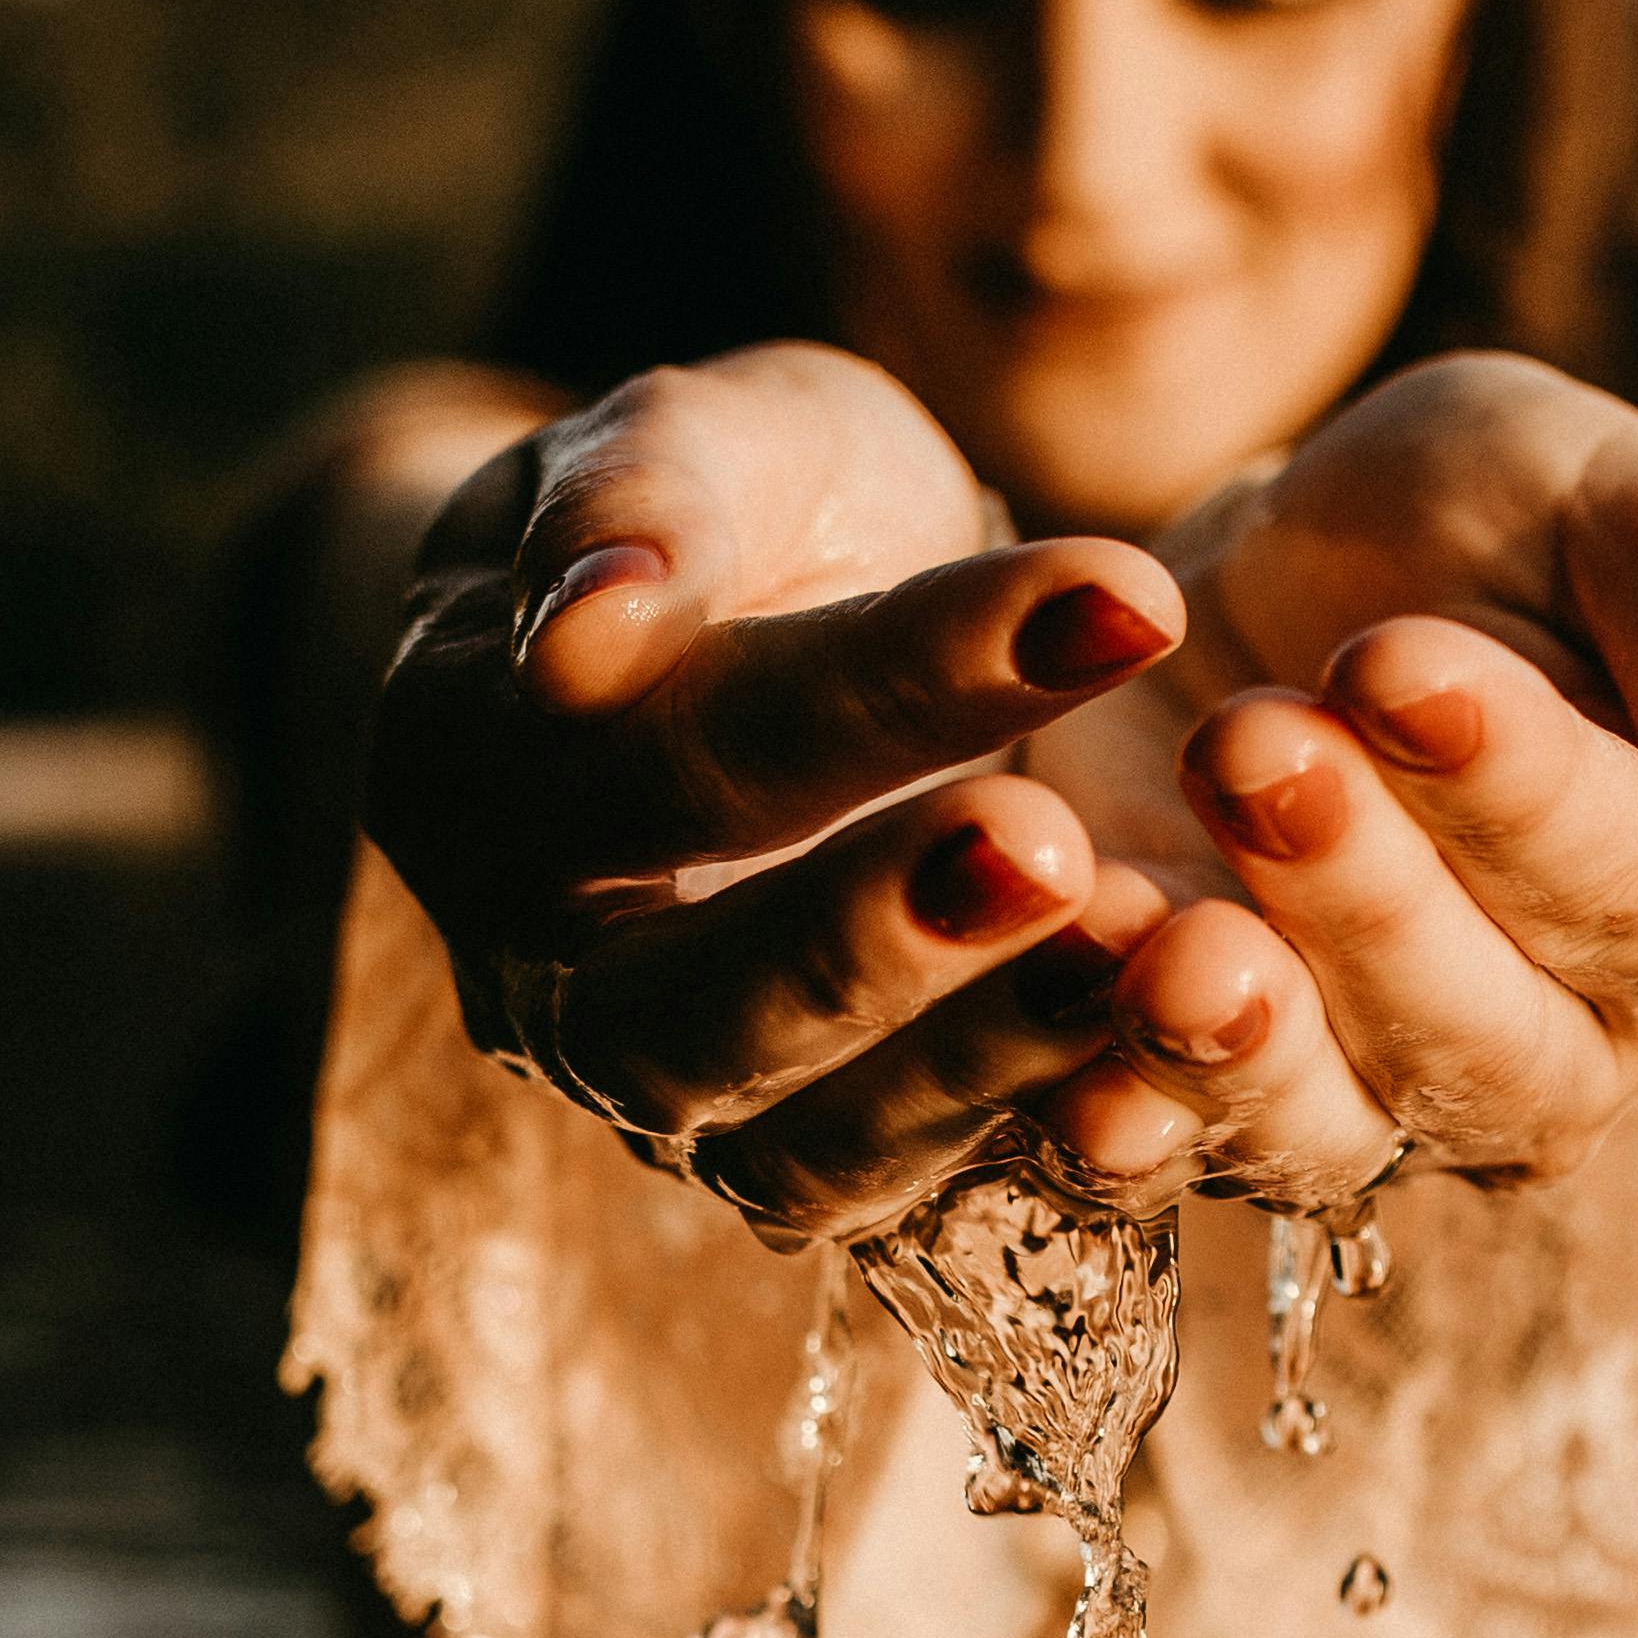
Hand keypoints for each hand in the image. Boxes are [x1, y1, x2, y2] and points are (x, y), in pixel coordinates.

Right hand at [364, 342, 1185, 1236]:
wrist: (767, 633)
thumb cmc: (737, 511)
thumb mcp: (704, 436)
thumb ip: (643, 501)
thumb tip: (580, 634)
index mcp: (469, 767)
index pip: (681, 738)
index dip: (892, 674)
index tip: (1117, 593)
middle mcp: (543, 975)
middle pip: (687, 1008)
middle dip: (879, 934)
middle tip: (1061, 843)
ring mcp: (668, 1101)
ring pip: (795, 1147)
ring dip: (971, 1062)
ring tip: (1139, 954)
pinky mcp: (802, 1166)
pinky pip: (914, 1201)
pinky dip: (1035, 1143)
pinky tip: (1168, 1047)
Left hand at [1022, 355, 1637, 1205]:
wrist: (1274, 557)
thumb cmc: (1494, 529)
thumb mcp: (1632, 508)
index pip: (1632, 886)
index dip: (1516, 787)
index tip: (1393, 662)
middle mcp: (1546, 1052)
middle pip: (1479, 1035)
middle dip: (1364, 898)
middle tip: (1251, 742)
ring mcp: (1364, 1104)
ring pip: (1322, 1130)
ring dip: (1235, 1046)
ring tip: (1161, 936)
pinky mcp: (1186, 1100)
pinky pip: (1152, 1149)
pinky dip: (1102, 1103)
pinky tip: (1056, 1019)